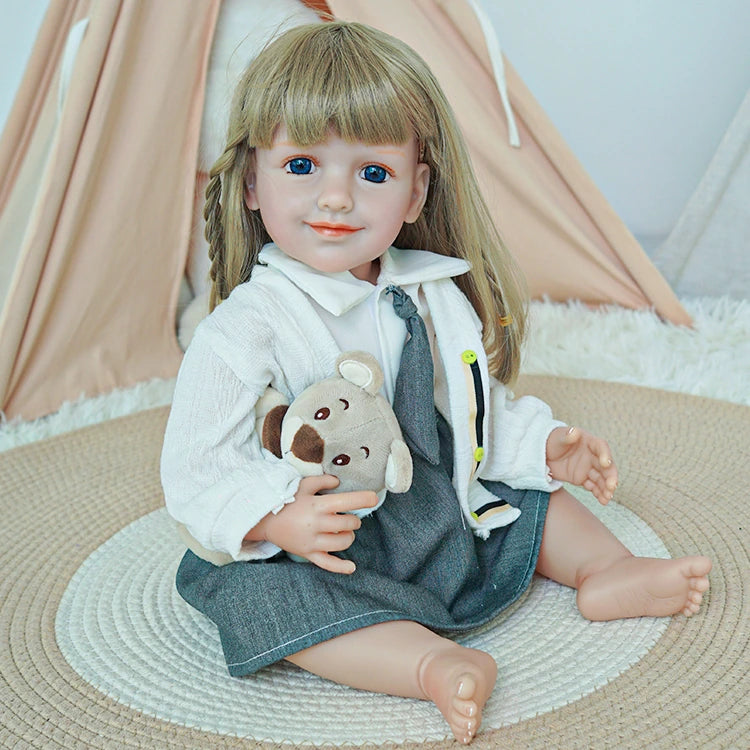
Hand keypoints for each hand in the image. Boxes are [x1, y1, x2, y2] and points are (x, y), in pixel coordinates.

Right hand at [249, 475, 378, 573]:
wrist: (263, 520)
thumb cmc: (286, 500)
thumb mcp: (303, 485)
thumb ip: (322, 481)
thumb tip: (338, 481)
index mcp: (317, 505)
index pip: (346, 501)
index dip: (363, 499)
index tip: (374, 497)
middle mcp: (317, 524)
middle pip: (349, 523)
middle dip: (353, 519)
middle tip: (347, 516)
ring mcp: (313, 541)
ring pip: (343, 542)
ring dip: (348, 535)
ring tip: (344, 530)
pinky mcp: (308, 553)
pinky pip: (327, 563)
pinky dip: (341, 567)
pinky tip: (352, 567)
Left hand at [546, 426, 617, 504]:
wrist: (542, 453)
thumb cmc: (552, 440)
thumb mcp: (558, 437)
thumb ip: (567, 436)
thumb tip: (574, 432)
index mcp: (589, 442)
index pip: (601, 447)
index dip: (606, 454)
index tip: (606, 463)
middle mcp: (592, 455)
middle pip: (605, 466)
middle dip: (610, 476)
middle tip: (612, 486)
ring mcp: (588, 468)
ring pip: (601, 478)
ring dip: (606, 488)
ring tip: (607, 497)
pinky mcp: (582, 478)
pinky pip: (593, 486)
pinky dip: (599, 493)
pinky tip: (603, 501)